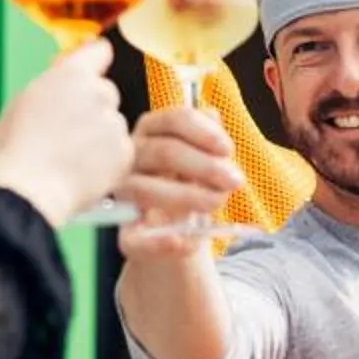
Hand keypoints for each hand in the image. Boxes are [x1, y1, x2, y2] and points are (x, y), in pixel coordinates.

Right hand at [0, 39, 129, 225]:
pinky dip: (108, 162)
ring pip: (112, 125)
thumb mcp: (22, 101)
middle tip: (69, 131)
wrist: (28, 191)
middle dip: (93, 108)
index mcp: (71, 75)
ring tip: (70, 158)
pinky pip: (121, 152)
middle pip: (105, 93)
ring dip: (100, 137)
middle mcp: (99, 93)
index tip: (91, 69)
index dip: (94, 61)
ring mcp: (114, 124)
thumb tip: (61, 81)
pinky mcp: (125, 153)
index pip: (99, 51)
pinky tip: (82, 172)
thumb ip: (50, 85)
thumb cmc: (16, 149)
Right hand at [114, 104, 242, 258]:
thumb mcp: (203, 159)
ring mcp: (124, 195)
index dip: (203, 132)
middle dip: (205, 166)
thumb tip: (212, 115)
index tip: (228, 149)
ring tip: (217, 203)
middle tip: (234, 181)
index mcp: (152, 131)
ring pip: (145, 190)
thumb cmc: (189, 185)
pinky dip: (159, 241)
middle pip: (164, 152)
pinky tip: (184, 242)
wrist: (177, 232)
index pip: (173, 119)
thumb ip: (208, 137)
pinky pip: (135, 237)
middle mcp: (131, 157)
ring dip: (187, 196)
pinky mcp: (125, 232)